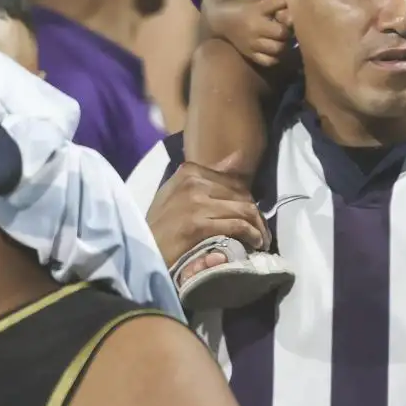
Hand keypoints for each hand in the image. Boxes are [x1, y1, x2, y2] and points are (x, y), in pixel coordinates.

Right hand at [145, 161, 267, 274]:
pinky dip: (251, 234)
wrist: (143, 249)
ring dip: (257, 226)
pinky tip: (254, 243)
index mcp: (190, 171)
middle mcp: (193, 182)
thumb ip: (208, 177)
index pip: (233, 181)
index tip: (252, 215)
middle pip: (241, 195)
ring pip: (243, 209)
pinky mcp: (198, 224)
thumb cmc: (161, 225)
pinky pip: (237, 225)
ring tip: (260, 239)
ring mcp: (195, 203)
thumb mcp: (179, 193)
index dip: (247, 199)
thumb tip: (239, 155)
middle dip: (255, 214)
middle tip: (261, 231)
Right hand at [218, 0, 290, 68]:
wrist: (223, 19)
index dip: (289, 7)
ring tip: (283, 40)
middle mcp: (255, 27)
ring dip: (284, 44)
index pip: (280, 5)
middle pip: (281, 32)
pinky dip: (276, 57)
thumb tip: (296, 5)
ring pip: (278, 48)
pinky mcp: (249, 54)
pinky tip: (276, 50)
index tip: (293, 9)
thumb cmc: (246, 7)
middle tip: (288, 29)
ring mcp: (252, 43)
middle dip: (288, 30)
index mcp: (257, 9)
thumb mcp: (259, 0)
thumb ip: (277, 3)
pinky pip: (269, 61)